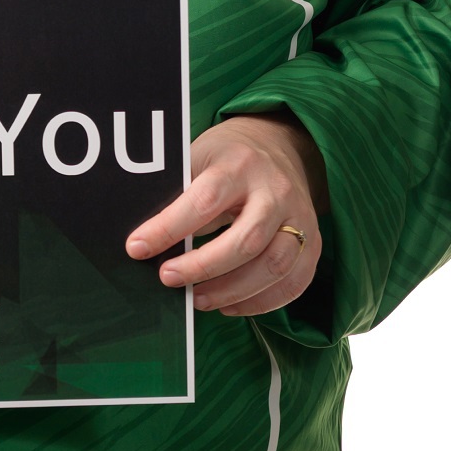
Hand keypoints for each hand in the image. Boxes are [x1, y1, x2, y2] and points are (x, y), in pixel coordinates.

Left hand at [124, 113, 326, 316]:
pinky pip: (292, 283)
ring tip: (196, 299)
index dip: (168, 228)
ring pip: (272, 266)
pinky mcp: (313, 244)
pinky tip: (229, 304)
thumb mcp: (199, 156)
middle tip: (167, 278)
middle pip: (244, 240)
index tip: (137, 248)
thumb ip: (176, 189)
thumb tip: (141, 235)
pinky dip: (259, 302)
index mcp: (240, 164)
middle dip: (202, 267)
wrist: (277, 146)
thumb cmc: (227, 157)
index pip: (204, 201)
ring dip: (231, 292)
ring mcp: (300, 218)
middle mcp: (276, 191)